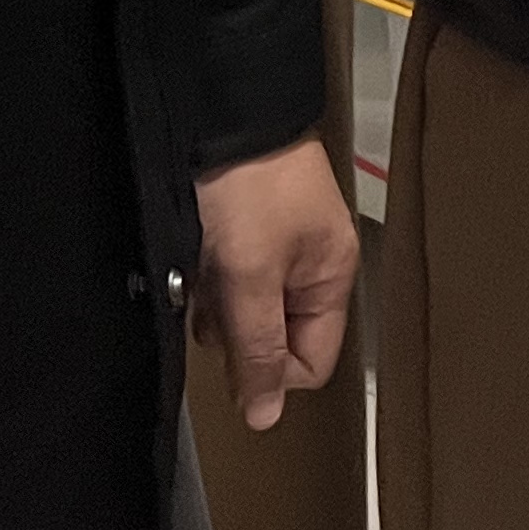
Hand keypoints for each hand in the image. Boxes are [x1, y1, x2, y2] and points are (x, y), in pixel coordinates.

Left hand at [191, 140, 360, 430]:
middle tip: (216, 293)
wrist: (222, 111)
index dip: (268, 368)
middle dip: (235, 326)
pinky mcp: (251, 224)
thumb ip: (259, 349)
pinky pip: (230, 273)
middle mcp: (312, 264)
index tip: (234, 345)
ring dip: (217, 298)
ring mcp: (281, 242)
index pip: (310, 362)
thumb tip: (266, 418)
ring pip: (246, 305)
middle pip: (273, 335)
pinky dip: (208, 269)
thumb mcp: (251, 276)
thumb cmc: (248, 185)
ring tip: (202, 263)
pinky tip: (196, 248)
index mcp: (331, 277)